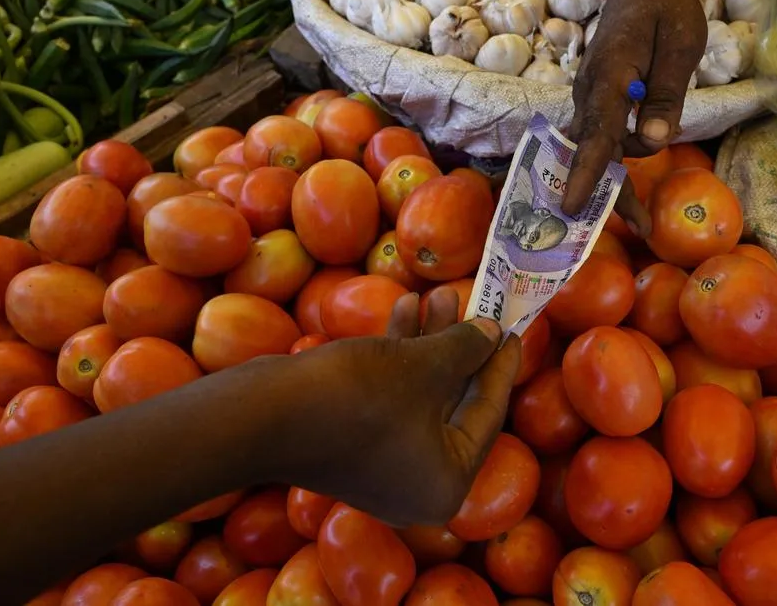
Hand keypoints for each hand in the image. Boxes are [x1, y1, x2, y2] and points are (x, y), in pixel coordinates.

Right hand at [268, 288, 521, 526]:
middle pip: (454, 404)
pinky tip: (403, 307)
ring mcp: (382, 468)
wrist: (262, 417)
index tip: (514, 329)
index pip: (488, 415)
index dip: (501, 366)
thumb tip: (491, 334)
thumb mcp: (423, 365)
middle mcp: (417, 484)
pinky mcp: (351, 446)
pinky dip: (398, 357)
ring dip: (429, 342)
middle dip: (461, 347)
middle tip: (475, 304)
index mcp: (446, 483)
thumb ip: (465, 349)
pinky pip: (390, 398)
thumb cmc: (358, 397)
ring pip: (420, 394)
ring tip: (437, 292)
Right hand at [563, 0, 707, 235]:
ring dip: (615, 181)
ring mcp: (589, 95)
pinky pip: (599, 136)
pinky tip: (624, 185)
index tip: (573, 206)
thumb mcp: (681, 47)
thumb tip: (653, 140)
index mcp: (610, 75)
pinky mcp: (596, 98)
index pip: (597, 131)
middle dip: (607, 192)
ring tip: (642, 217)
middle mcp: (590, 89)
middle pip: (593, 149)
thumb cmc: (667, 8)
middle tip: (637, 227)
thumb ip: (666, 94)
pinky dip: (610, 161)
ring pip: (596, 146)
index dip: (587, 172)